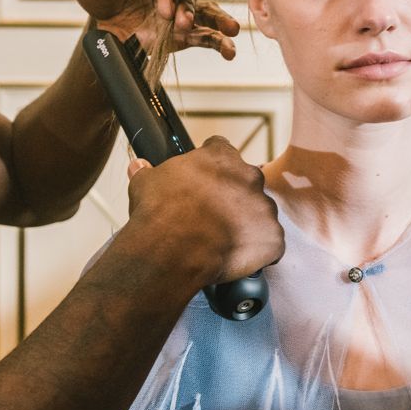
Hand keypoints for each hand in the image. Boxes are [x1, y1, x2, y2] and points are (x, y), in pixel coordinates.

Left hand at [52, 0, 239, 57]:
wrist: (106, 18)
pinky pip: (203, 35)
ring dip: (216, 23)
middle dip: (187, 11)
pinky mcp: (183, 31)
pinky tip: (229, 52)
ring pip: (201, 13)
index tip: (165, 10)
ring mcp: (179, 9)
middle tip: (184, 24)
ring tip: (230, 33)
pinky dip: (218, 43)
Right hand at [123, 136, 283, 286]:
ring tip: (223, 240)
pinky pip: (271, 244)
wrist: (171, 250)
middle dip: (233, 197)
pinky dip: (259, 251)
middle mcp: (249, 177)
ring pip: (260, 213)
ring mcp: (264, 208)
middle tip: (212, 216)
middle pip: (246, 183)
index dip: (211, 170)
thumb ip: (146, 171)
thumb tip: (138, 166)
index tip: (203, 184)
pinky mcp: (272, 238)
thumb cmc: (159, 214)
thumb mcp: (145, 184)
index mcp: (221, 157)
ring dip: (247, 224)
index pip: (222, 152)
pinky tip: (239, 257)